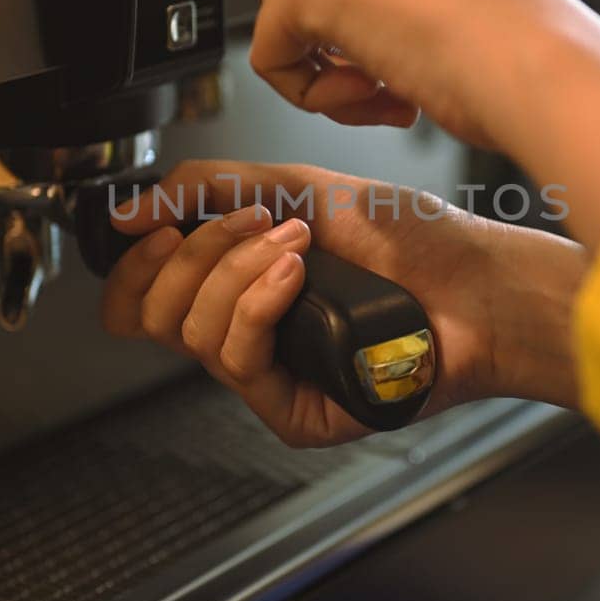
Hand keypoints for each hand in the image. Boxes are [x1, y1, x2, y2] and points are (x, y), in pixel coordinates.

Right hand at [99, 161, 587, 446]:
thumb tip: (126, 213)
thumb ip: (207, 189)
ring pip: (191, 334)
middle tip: (252, 223)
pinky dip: (258, 303)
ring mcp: (270, 379)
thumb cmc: (407, 239)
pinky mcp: (294, 413)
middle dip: (194, 252)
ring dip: (236, 269)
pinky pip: (236, 360)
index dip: (134, 265)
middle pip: (154, 316)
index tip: (158, 227)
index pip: (142, 300)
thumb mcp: (296, 188)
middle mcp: (246, 338)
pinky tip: (296, 275)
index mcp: (236, 291)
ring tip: (294, 243)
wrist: (473, 279)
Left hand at [170, 0, 599, 248]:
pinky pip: (273, 59)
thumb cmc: (511, 42)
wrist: (532, 63)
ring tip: (392, 85)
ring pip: (280, 23)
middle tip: (388, 73)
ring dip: (325, 73)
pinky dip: (312, 94)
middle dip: (325, 37)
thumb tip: (338, 49)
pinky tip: (374, 91)